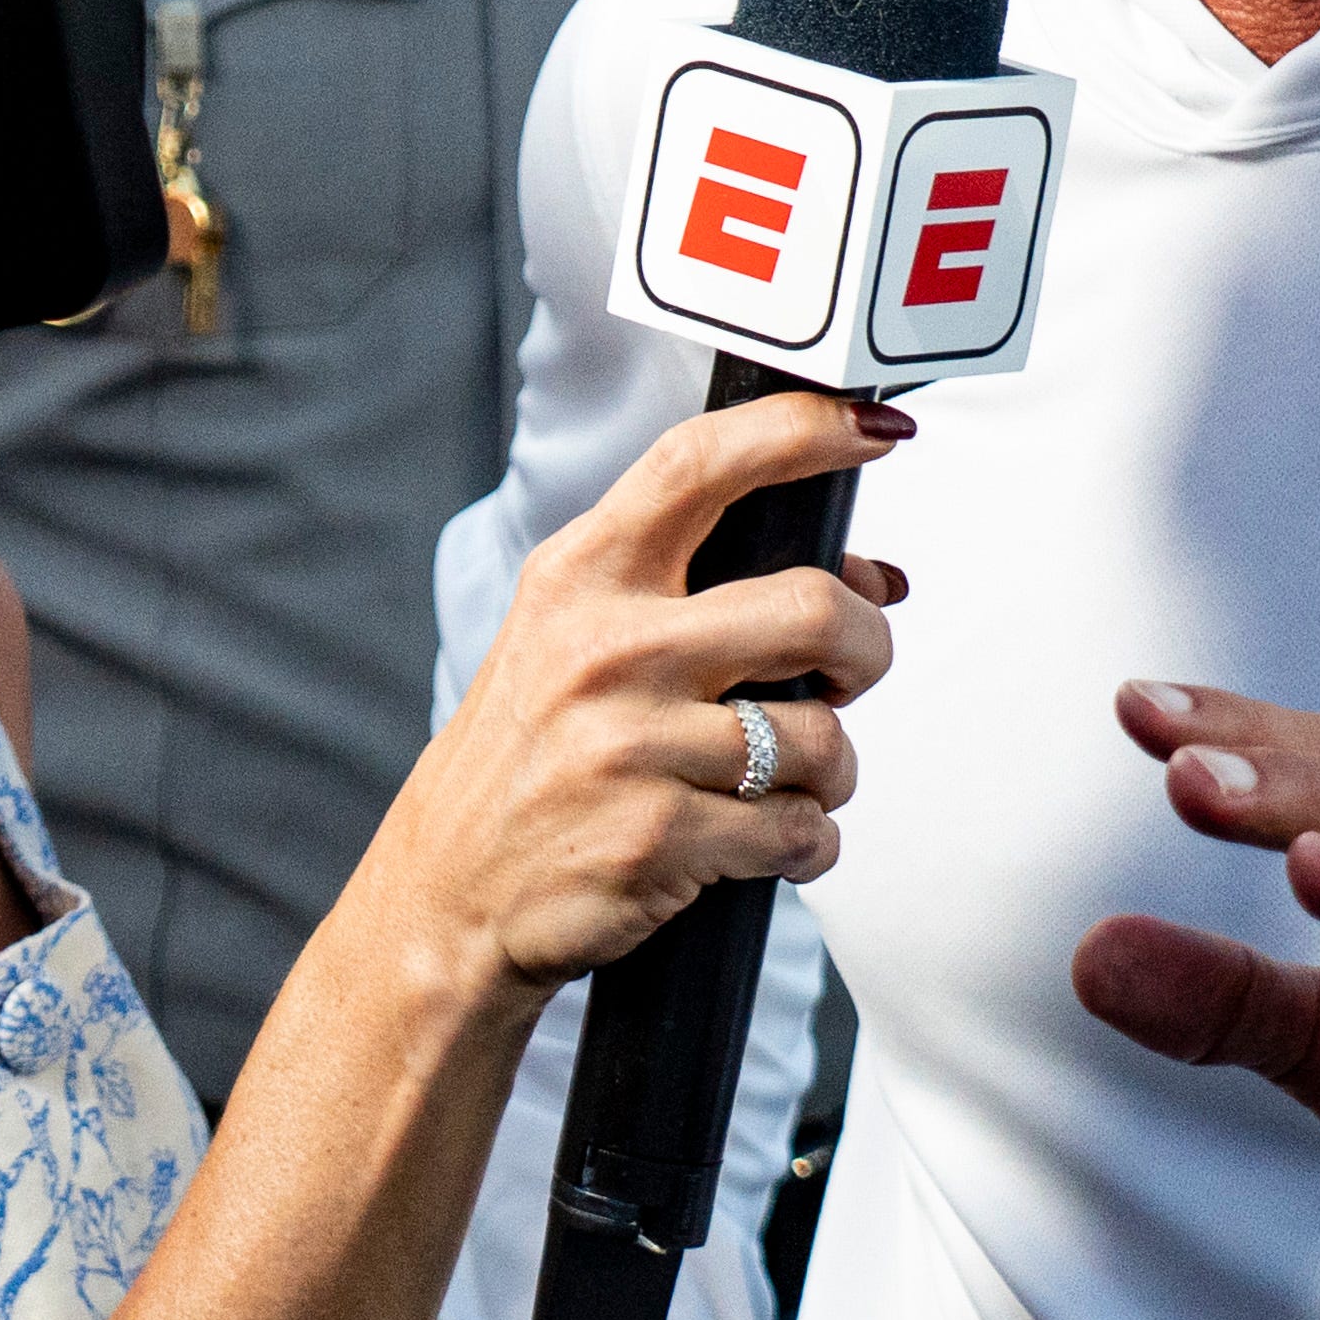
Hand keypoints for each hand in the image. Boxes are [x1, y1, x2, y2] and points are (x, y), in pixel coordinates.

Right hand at [367, 388, 904, 1000]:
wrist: (447, 892)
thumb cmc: (531, 758)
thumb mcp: (574, 640)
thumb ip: (696, 592)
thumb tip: (868, 578)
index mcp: (580, 578)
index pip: (700, 465)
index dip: (802, 431)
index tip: (872, 427)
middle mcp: (603, 650)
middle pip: (812, 609)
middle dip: (868, 649)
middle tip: (851, 675)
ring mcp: (629, 746)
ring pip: (822, 740)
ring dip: (830, 772)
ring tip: (782, 782)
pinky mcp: (657, 837)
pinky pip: (800, 832)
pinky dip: (806, 843)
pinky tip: (764, 842)